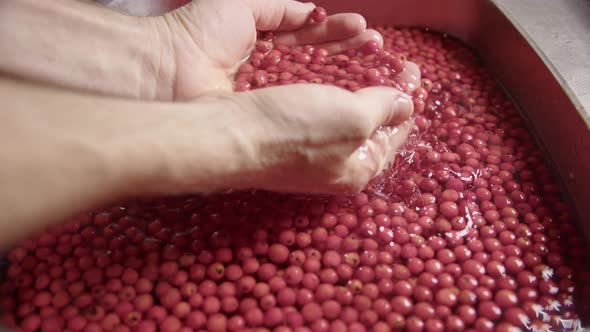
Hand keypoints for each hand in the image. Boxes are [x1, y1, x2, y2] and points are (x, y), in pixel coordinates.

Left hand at [151, 0, 383, 99]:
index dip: (336, 33)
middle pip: (317, 62)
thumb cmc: (199, 33)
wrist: (168, 70)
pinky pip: (299, 107)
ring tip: (375, 62)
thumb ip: (279, 8)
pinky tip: (352, 91)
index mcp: (263, 44)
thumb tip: (311, 11)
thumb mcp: (242, 7)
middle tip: (379, 48)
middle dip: (349, 53)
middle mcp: (270, 72)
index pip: (309, 37)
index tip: (363, 28)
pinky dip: (326, 99)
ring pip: (314, 84)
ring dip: (345, 74)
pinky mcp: (264, 117)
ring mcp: (268, 97)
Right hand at [154, 84, 413, 194]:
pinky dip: (330, 91)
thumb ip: (384, 108)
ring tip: (366, 62)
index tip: (413, 70)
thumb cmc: (294, 130)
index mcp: (357, 169)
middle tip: (393, 64)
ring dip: (358, 88)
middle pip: (369, 127)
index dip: (408, 100)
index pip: (395, 134)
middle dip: (385, 94)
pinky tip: (330, 75)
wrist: (230, 134)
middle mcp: (334, 166)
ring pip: (342, 117)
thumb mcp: (352, 117)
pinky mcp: (285, 135)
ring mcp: (307, 153)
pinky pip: (318, 111)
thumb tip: (406, 103)